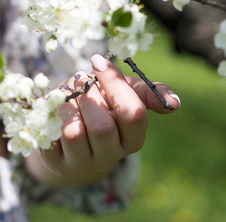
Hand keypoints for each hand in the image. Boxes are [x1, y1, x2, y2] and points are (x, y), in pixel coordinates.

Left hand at [25, 54, 180, 186]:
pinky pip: (49, 136)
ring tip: (68, 94)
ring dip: (68, 104)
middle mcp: (111, 156)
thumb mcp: (125, 96)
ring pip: (74, 132)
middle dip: (89, 95)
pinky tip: (55, 109)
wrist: (71, 137)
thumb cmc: (103, 108)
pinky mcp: (56, 163)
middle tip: (81, 79)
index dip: (115, 84)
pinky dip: (50, 115)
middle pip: (102, 126)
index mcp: (133, 139)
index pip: (133, 113)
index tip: (98, 62)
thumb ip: (149, 93)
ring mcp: (82, 163)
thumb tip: (176, 103)